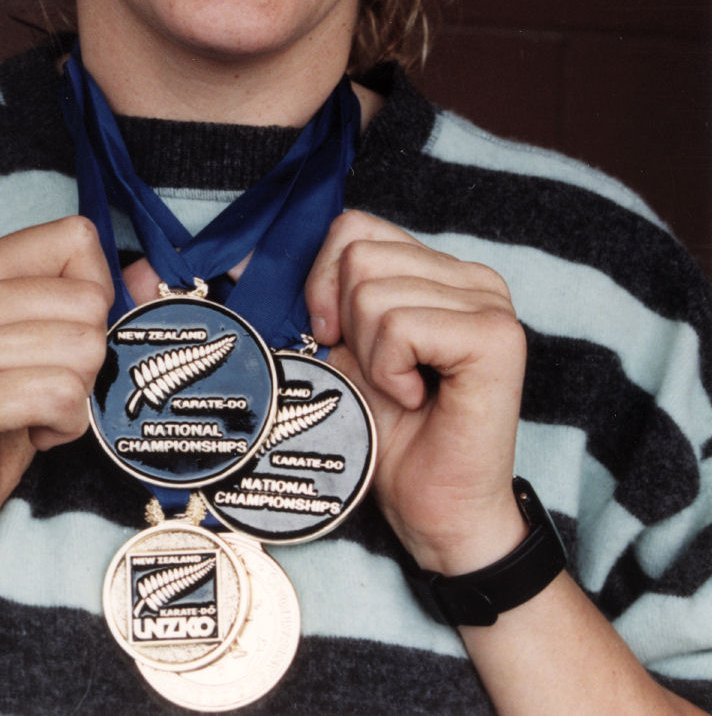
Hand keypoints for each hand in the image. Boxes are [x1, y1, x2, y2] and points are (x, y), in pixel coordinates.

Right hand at [0, 216, 111, 578]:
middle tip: (40, 387)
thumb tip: (150, 274)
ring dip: (74, 395)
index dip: (93, 294)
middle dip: (86, 357)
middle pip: (88, 302)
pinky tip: (30, 434)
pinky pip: (63, 395)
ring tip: (30, 411)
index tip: (59, 336)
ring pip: (83, 349)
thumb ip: (88, 300)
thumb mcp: (35, 345)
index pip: (75, 239)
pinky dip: (65, 425)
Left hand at [305, 211, 527, 574]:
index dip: (324, 283)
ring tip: (403, 389)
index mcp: (441, 271)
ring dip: (371, 355)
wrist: (436, 511)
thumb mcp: (342, 351)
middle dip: (348, 323)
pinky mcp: (497, 338)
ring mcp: (491, 304)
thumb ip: (317, 300)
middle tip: (380, 374)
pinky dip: (391, 369)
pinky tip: (417, 397)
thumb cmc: (392, 437)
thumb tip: (242, 263)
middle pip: (360, 255)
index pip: (355, 228)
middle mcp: (474, 277)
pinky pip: (401, 326)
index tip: (333, 338)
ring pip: (374, 291)